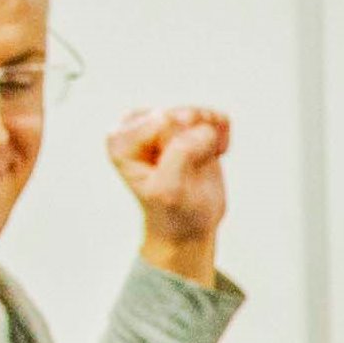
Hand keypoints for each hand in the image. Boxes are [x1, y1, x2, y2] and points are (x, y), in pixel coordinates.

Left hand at [108, 105, 232, 258]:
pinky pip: (217, 118)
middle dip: (196, 144)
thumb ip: (182, 152)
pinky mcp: (188, 123)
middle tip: (189, 173)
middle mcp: (137, 124)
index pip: (165, 122)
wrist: (188, 227)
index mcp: (121, 139)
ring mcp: (164, 121)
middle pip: (183, 117)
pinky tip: (213, 157)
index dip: (180, 150)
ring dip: (211, 142)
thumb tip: (205, 126)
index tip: (176, 177)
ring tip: (202, 166)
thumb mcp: (170, 189)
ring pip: (202, 115)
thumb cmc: (173, 211)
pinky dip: (223, 138)